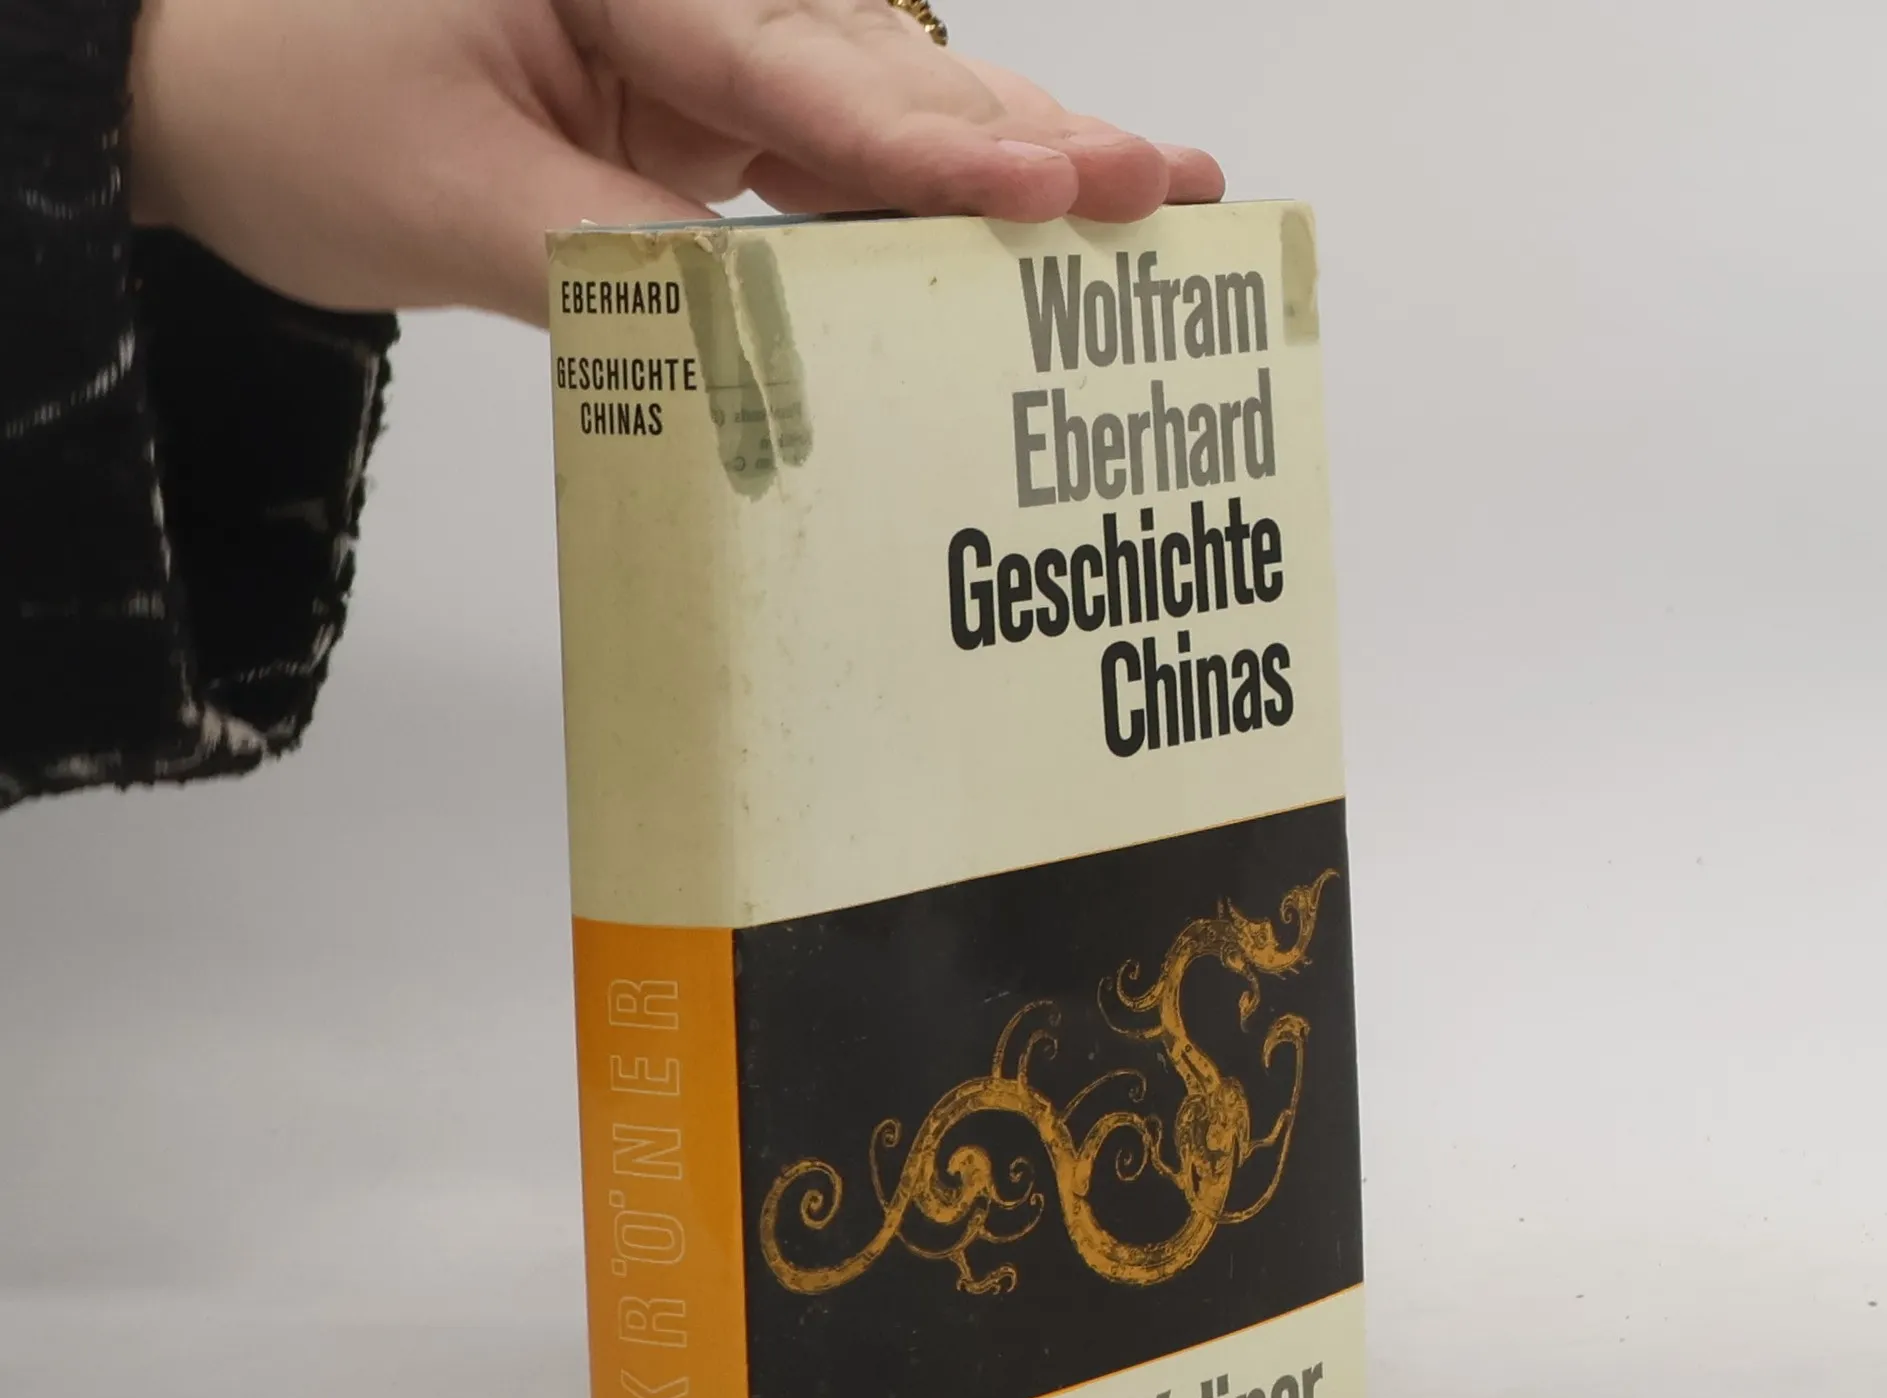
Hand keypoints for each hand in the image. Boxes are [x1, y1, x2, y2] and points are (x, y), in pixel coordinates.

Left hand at [128, 0, 1226, 325]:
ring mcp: (692, 36)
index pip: (802, 75)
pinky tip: (1005, 224)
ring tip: (1138, 200)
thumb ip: (624, 276)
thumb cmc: (283, 100)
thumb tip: (771, 360)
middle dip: (1028, 137)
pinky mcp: (691, 94)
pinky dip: (912, 195)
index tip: (1066, 190)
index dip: (940, 150)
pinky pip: (824, 144)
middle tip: (1170, 186)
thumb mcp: (446, 202)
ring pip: (875, 102)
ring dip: (1000, 164)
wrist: (205, 86)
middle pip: (880, 70)